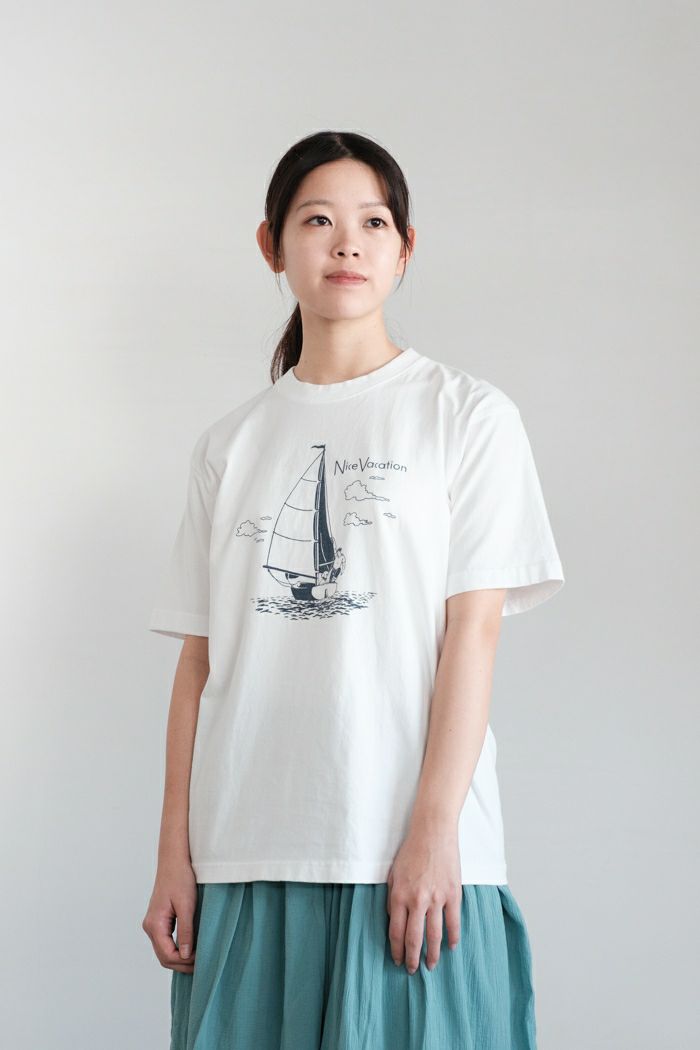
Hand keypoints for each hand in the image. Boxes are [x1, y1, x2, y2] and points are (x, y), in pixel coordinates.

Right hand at [142, 858, 197, 972]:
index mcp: (154, 924)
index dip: (184, 962)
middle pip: (164, 957)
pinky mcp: (159, 920)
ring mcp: (153, 923)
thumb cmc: (180, 878)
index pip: (167, 955)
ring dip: (180, 958)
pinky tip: (191, 948)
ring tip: (199, 959)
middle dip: (182, 964)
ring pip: (164, 950)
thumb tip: (185, 955)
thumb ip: (185, 931)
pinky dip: (177, 948)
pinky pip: (166, 941)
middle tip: (202, 965)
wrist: (174, 860)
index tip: (202, 961)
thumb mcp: (186, 906)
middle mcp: (150, 926)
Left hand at [386, 825, 461, 973]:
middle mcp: (417, 900)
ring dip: (432, 954)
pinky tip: (451, 947)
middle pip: (414, 939)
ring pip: (434, 935)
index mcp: (399, 895)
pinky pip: (454, 922)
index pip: (396, 932)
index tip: (397, 960)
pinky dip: (453, 938)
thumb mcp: (393, 874)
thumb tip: (395, 921)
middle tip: (412, 970)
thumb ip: (393, 898)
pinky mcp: (453, 894)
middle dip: (412, 959)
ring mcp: (436, 898)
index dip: (397, 950)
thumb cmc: (411, 851)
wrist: (433, 832)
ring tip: (430, 966)